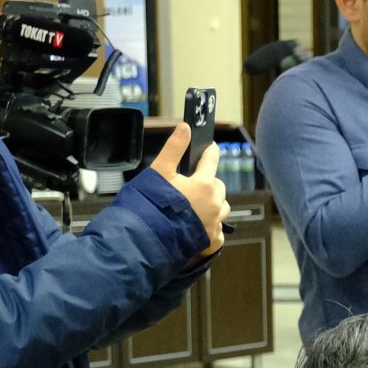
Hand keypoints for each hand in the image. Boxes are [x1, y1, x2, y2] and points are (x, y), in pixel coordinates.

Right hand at [149, 124, 228, 259]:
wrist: (146, 240)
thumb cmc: (150, 204)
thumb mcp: (159, 172)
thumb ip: (174, 148)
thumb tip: (185, 126)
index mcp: (204, 184)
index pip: (211, 161)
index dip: (210, 152)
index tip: (211, 147)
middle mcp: (214, 203)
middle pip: (217, 186)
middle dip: (208, 183)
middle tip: (192, 184)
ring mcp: (215, 223)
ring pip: (221, 207)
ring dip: (212, 204)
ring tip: (195, 205)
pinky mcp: (212, 240)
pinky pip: (217, 229)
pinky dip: (210, 226)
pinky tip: (196, 225)